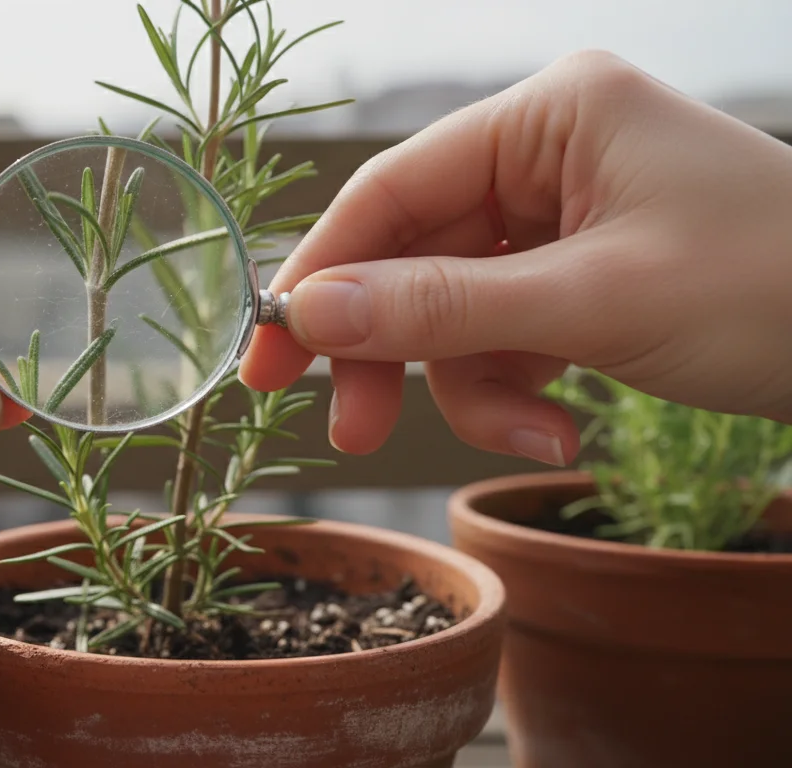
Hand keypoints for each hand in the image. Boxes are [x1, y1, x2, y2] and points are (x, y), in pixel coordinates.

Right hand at [241, 51, 791, 464]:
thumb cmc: (772, 291)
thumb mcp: (595, 304)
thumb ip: (442, 307)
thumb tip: (310, 310)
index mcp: (551, 115)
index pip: (394, 189)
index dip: (323, 273)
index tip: (271, 352)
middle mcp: (549, 153)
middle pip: (416, 253)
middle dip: (395, 348)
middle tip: (351, 428)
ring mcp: (567, 215)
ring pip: (457, 307)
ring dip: (474, 385)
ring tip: (532, 438)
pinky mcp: (585, 271)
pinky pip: (507, 331)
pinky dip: (517, 388)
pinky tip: (557, 429)